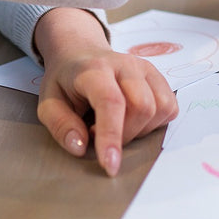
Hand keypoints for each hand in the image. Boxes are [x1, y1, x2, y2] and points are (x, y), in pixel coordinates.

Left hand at [33, 8, 177, 176]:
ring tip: (117, 125)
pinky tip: (134, 120)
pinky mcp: (158, 76)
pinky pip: (170, 107)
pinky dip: (155, 123)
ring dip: (140, 130)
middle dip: (124, 135)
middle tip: (98, 133)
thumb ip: (61, 126)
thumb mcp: (48, 103)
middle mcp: (126, 64)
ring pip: (160, 108)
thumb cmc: (65, 82)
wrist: (81, 53)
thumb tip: (81, 147)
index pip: (111, 101)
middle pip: (142, 107)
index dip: (112, 135)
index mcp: (95, 69)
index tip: (110, 166)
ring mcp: (146, 68)